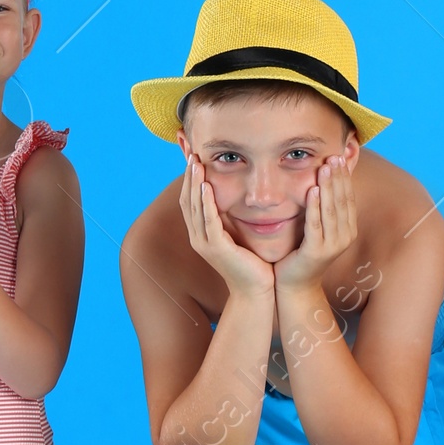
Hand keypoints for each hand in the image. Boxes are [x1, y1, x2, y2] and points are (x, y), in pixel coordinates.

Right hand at [179, 155, 273, 301]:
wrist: (256, 291)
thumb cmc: (251, 264)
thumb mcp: (238, 236)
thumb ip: (232, 218)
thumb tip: (236, 196)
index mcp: (201, 235)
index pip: (190, 201)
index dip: (189, 180)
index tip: (193, 158)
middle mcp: (198, 238)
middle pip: (187, 201)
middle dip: (188, 176)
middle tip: (190, 154)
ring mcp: (205, 244)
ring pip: (194, 208)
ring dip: (194, 184)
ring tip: (195, 163)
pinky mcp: (216, 248)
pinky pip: (208, 220)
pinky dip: (205, 202)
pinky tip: (205, 186)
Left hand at [275, 155, 357, 290]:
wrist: (296, 285)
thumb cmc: (303, 254)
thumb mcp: (318, 229)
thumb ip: (323, 210)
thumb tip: (323, 182)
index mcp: (348, 229)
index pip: (348, 198)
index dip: (345, 178)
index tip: (340, 157)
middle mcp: (344, 237)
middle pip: (342, 201)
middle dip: (338, 177)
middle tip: (335, 156)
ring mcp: (332, 245)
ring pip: (331, 210)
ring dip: (329, 187)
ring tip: (325, 167)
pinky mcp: (317, 251)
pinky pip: (315, 224)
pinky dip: (315, 206)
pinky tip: (313, 190)